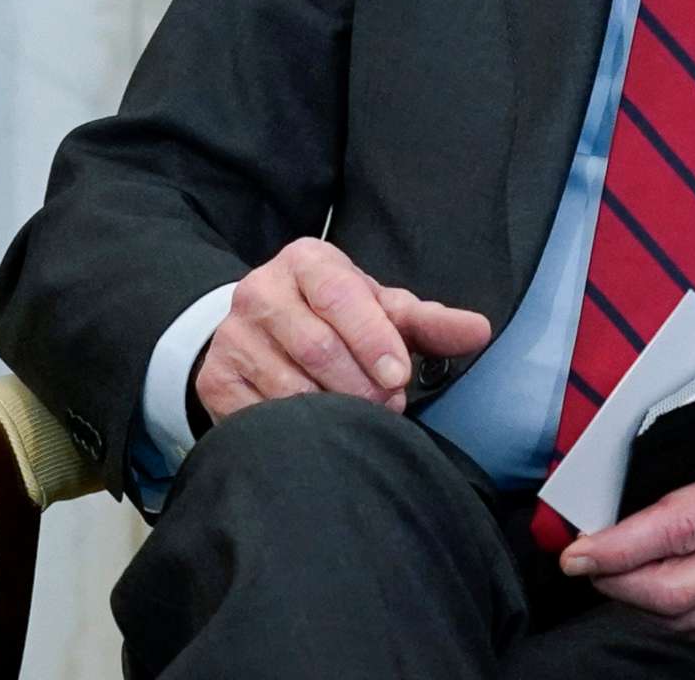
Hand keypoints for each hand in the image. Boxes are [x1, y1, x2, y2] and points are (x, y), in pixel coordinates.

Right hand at [194, 238, 491, 423]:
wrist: (262, 332)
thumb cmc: (334, 316)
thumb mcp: (381, 309)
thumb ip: (430, 321)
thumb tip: (479, 331)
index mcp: (306, 261)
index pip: (341, 296)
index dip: (374, 339)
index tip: (399, 376)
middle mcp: (260, 290)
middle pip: (317, 346)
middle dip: (361, 385)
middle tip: (388, 408)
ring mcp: (232, 337)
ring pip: (289, 386)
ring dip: (334, 411)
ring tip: (360, 421)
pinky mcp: (215, 379)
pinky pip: (261, 415)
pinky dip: (297, 430)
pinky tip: (319, 434)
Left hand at [562, 297, 694, 639]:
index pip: (682, 527)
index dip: (622, 545)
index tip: (581, 547)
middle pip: (674, 590)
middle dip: (615, 582)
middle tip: (582, 561)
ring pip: (694, 617)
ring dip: (641, 604)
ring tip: (611, 575)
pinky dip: (683, 617)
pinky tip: (661, 593)